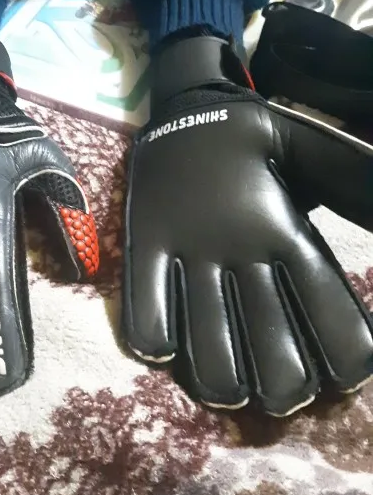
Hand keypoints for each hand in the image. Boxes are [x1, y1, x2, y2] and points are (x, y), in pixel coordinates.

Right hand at [123, 35, 372, 416]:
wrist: (185, 101)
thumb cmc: (255, 138)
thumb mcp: (315, 151)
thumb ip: (357, 186)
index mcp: (285, 226)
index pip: (327, 306)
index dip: (346, 355)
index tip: (349, 375)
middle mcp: (239, 245)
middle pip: (272, 347)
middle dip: (288, 387)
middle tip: (291, 392)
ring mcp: (186, 248)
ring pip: (209, 347)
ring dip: (227, 384)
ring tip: (238, 393)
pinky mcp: (144, 243)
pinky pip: (146, 310)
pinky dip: (158, 343)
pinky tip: (171, 350)